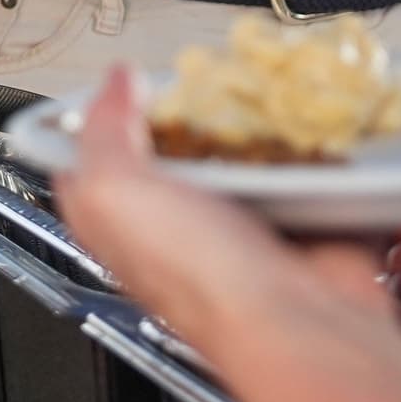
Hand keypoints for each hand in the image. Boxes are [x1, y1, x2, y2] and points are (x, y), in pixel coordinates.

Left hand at [56, 68, 400, 351]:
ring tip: (261, 97)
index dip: (103, 114)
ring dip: (255, 125)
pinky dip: (308, 148)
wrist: (294, 324)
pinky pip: (300, 169)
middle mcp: (174, 225)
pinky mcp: (295, 223)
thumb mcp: (112, 190)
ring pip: (239, 153)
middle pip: (173, 147)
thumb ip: (103, 131)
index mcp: (116, 220)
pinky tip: (306, 131)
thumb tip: (115, 83)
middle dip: (190, 109)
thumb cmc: (196, 277)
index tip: (129, 77)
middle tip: (205, 80)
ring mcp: (237, 223)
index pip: (92, 156)